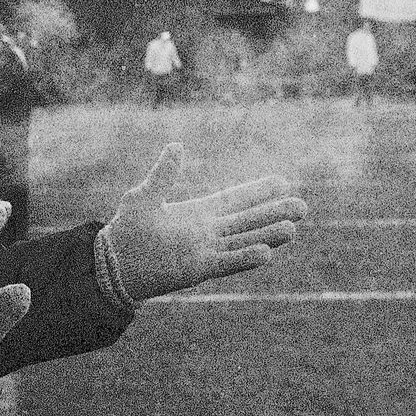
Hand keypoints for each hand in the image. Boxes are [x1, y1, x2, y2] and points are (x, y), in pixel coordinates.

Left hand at [95, 144, 306, 304]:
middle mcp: (208, 232)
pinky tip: (266, 253)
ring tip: (293, 228)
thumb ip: (164, 174)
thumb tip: (177, 146)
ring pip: (244, 242)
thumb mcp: (145, 196)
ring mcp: (205, 251)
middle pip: (249, 221)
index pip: (235, 200)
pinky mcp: (198, 269)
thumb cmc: (126, 230)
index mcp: (198, 213)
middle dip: (274, 213)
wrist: (113, 264)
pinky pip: (226, 263)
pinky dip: (245, 258)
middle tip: (303, 206)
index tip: (283, 182)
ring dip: (267, 236)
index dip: (258, 192)